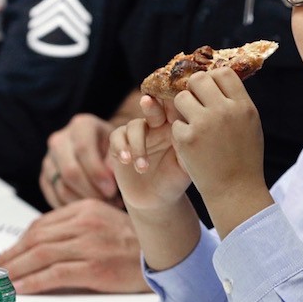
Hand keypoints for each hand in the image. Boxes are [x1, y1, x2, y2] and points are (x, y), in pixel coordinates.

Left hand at [0, 199, 148, 293]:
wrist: (162, 255)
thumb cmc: (133, 241)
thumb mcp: (103, 221)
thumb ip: (76, 226)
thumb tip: (43, 243)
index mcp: (86, 209)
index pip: (42, 223)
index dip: (20, 240)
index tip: (8, 252)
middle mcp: (85, 223)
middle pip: (37, 238)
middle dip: (12, 255)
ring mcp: (89, 245)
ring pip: (40, 255)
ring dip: (16, 269)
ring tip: (3, 279)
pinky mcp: (94, 268)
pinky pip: (54, 274)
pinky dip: (32, 281)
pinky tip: (21, 287)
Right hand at [41, 113, 117, 207]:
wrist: (99, 147)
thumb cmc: (113, 147)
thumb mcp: (119, 147)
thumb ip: (115, 160)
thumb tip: (110, 178)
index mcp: (81, 125)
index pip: (83, 149)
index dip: (97, 173)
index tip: (112, 190)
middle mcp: (60, 139)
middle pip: (70, 171)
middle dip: (91, 192)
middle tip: (109, 202)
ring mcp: (48, 159)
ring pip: (61, 187)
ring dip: (83, 202)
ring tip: (103, 206)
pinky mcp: (44, 177)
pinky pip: (54, 198)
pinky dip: (72, 207)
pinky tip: (89, 209)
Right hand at [109, 96, 190, 212]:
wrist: (155, 199)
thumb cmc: (175, 179)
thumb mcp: (186, 164)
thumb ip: (186, 146)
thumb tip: (185, 127)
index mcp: (176, 124)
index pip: (174, 107)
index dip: (172, 102)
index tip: (172, 108)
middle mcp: (157, 124)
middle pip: (153, 106)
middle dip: (150, 104)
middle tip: (147, 102)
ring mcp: (138, 132)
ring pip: (134, 126)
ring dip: (137, 145)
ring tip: (143, 168)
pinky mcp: (122, 142)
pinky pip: (117, 136)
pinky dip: (120, 147)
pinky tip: (126, 161)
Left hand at [171, 68, 265, 201]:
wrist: (236, 192)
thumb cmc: (245, 158)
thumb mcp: (250, 125)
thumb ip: (236, 102)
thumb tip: (219, 79)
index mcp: (243, 106)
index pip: (223, 73)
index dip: (213, 78)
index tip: (210, 89)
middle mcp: (224, 111)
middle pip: (198, 79)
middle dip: (193, 89)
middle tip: (195, 102)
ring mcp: (203, 124)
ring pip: (181, 98)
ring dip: (183, 108)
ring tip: (192, 123)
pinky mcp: (185, 139)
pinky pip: (175, 123)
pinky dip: (180, 132)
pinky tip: (190, 145)